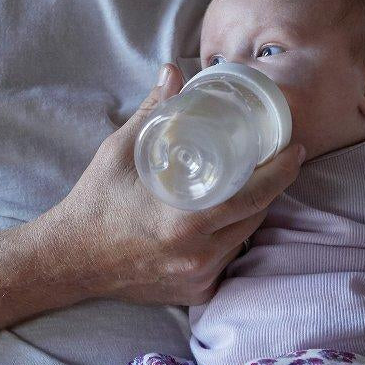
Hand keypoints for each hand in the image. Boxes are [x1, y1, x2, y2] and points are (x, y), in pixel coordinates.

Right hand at [38, 63, 305, 306]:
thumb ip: (152, 112)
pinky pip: (226, 261)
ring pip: (243, 240)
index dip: (281, 171)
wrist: (69, 258)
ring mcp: (197, 276)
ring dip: (252, 212)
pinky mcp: (193, 292)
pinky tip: (224, 218)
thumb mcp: (119, 151)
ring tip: (251, 183)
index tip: (295, 149)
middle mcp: (197, 254)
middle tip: (275, 160)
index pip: (254, 196)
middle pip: (256, 217)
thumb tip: (173, 72)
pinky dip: (230, 238)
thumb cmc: (95, 202)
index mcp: (184, 220)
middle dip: (271, 188)